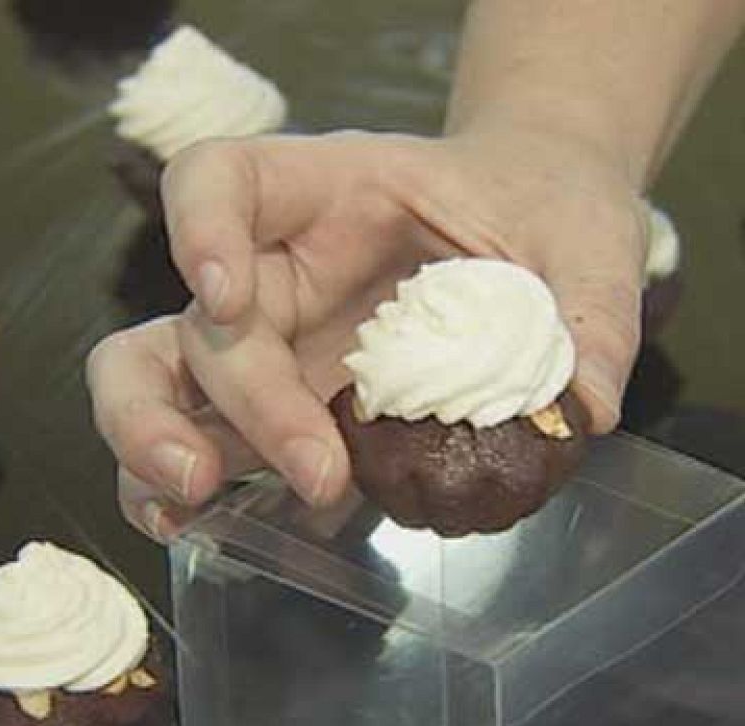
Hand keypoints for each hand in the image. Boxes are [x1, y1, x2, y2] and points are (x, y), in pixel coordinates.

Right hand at [86, 129, 649, 541]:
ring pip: (154, 380)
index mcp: (332, 193)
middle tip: (313, 468)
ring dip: (153, 442)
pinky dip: (176, 490)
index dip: (199, 227)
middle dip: (233, 396)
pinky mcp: (280, 408)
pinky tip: (193, 529)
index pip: (222, 178)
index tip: (227, 293)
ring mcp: (270, 343)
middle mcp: (277, 269)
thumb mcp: (589, 242)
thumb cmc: (545, 208)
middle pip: (195, 317)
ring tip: (197, 502)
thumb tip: (582, 411)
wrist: (539, 221)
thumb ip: (591, 316)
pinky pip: (203, 443)